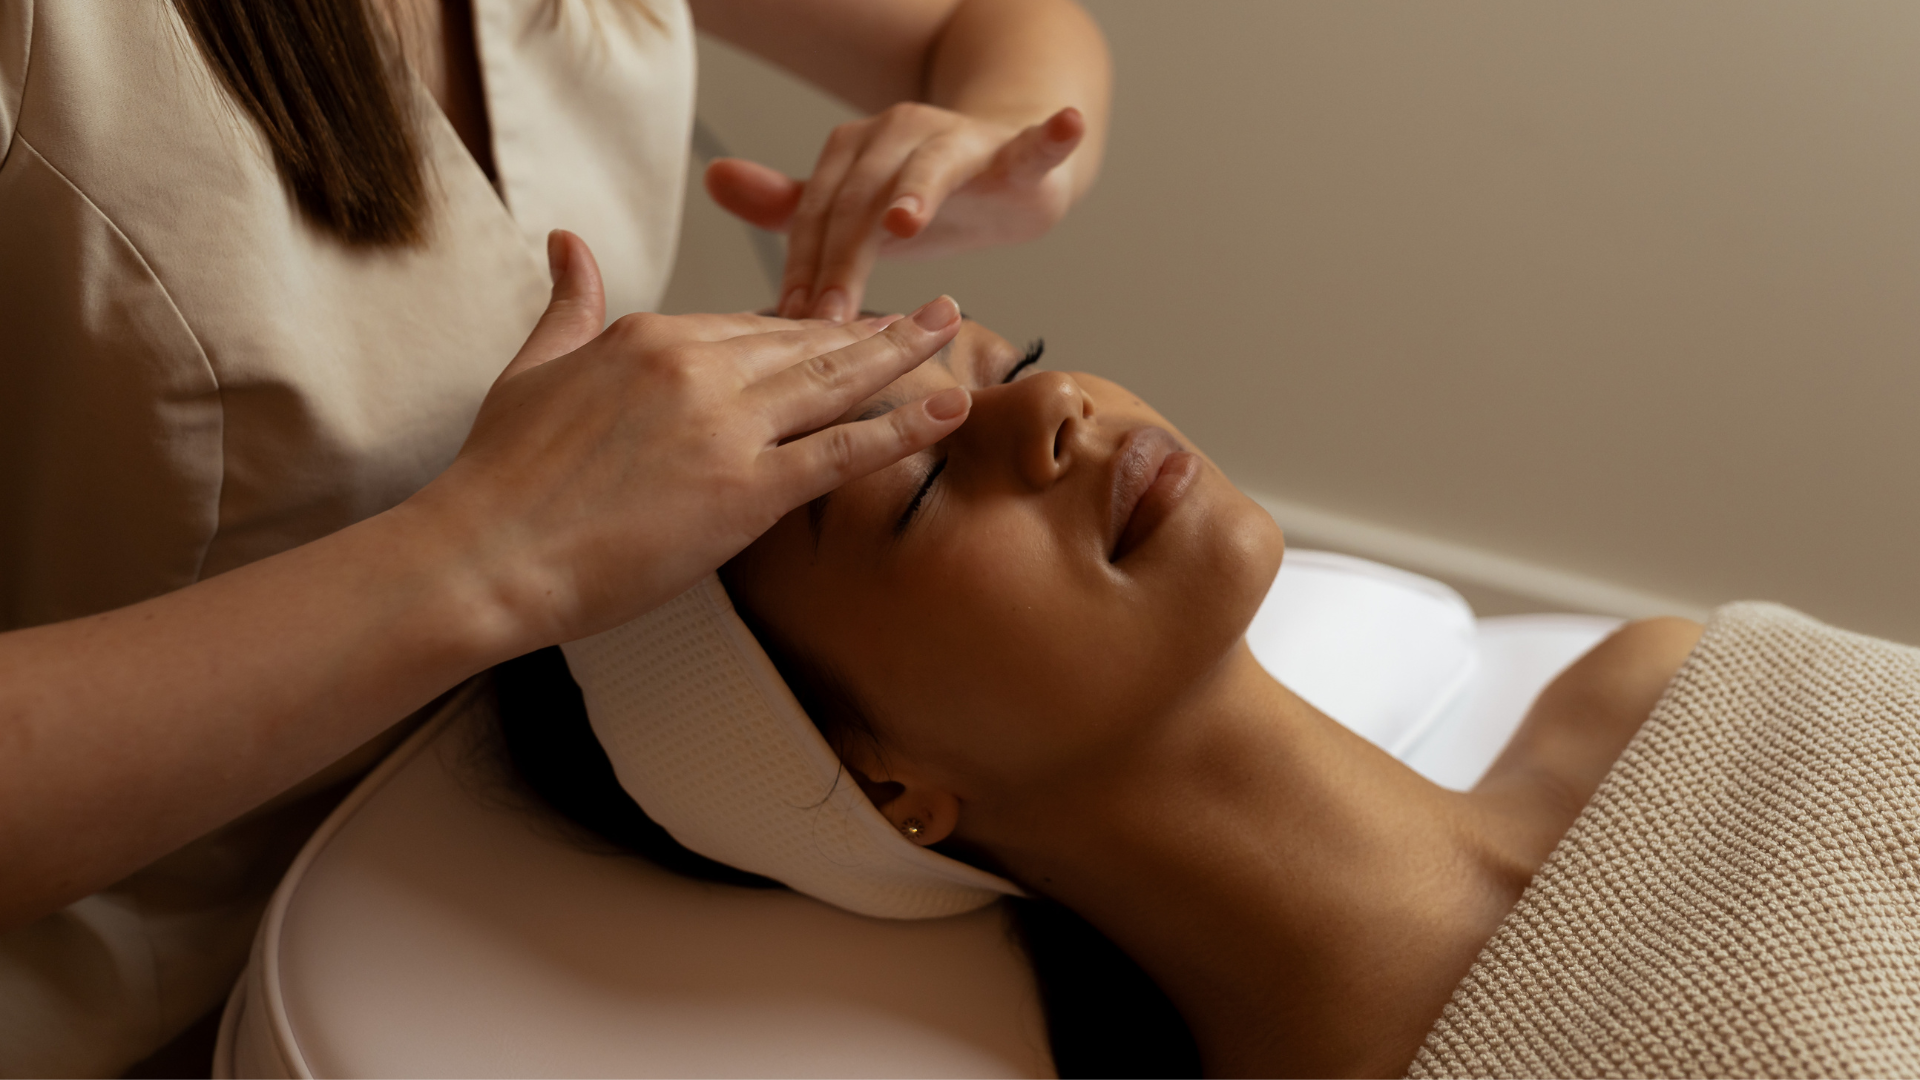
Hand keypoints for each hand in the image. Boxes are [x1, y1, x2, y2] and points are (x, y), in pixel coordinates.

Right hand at [413, 230, 970, 649]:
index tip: (848, 323)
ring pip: (833, 382)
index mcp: (651, 336)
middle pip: (804, 343)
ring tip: (953, 332)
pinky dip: (901, 428)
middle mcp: (697, 367)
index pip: (749, 326)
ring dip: (901, 355)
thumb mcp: (531, 367)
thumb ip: (566, 304)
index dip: (808, 327)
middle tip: (932, 311)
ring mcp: (725, 427)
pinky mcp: (744, 490)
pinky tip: (947, 408)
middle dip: (873, 328)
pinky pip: (841, 452)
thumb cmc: (499, 475)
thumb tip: (566, 240)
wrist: (484, 552)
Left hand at [706, 104, 1087, 322]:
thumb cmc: (922, 199)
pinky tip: (1062, 124)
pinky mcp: (1016, 152)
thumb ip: (792, 205)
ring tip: (900, 226)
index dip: (802, 265)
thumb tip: (715, 179)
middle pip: (863, 197)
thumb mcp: (856, 212)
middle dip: (845, 256)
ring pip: (931, 167)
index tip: (788, 322)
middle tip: (831, 314)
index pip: (816, 215)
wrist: (1005, 169)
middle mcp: (899, 135)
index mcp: (854, 155)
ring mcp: (960, 140)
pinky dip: (1049, 135)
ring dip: (915, 194)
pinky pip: (1034, 143)